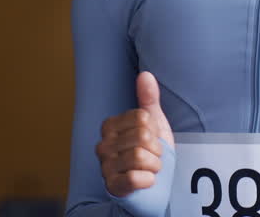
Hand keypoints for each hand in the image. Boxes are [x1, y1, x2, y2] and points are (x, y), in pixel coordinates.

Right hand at [95, 71, 174, 196]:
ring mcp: (106, 166)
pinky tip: (146, 181)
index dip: (155, 130)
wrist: (154, 185)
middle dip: (156, 149)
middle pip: (142, 137)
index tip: (152, 139)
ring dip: (154, 166)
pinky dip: (148, 180)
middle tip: (152, 156)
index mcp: (110, 126)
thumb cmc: (150, 152)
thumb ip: (148, 98)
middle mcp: (103, 144)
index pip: (142, 118)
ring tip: (150, 168)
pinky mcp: (113, 186)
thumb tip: (145, 74)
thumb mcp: (153, 124)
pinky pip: (135, 178)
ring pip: (140, 157)